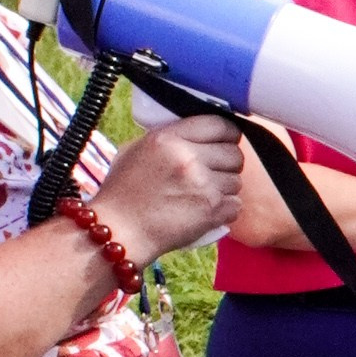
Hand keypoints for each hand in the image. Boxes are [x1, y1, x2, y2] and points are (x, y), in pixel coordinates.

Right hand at [92, 113, 245, 265]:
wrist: (118, 233)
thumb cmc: (122, 193)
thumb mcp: (136, 150)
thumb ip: (169, 138)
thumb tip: (199, 134)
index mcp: (169, 138)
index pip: (218, 123)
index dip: (227, 134)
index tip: (225, 141)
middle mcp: (188, 158)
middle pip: (234, 153)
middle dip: (228, 163)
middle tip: (214, 173)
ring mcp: (202, 185)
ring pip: (236, 181)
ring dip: (225, 189)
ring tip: (204, 195)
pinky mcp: (211, 210)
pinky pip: (236, 205)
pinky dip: (226, 210)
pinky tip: (208, 212)